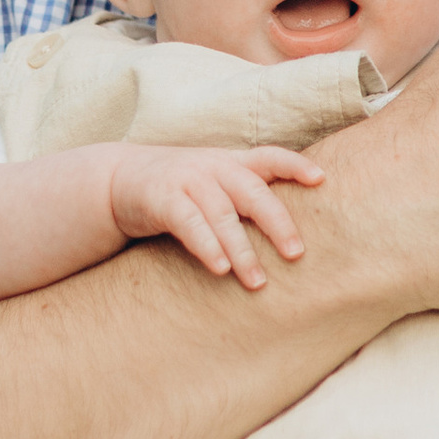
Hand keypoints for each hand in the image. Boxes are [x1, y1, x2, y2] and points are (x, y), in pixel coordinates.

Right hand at [105, 146, 323, 287]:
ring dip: (241, 250)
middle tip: (296, 254)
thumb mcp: (214, 183)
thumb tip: (292, 231)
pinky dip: (206, 245)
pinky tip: (219, 269)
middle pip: (252, 192)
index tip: (322, 180)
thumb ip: (245, 196)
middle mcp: (212, 167)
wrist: (117, 180)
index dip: (295, 166)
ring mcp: (186, 180)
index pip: (269, 157)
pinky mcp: (161, 199)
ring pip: (222, 214)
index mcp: (230, 162)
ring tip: (257, 281)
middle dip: (277, 223)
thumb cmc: (179, 189)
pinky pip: (188, 223)